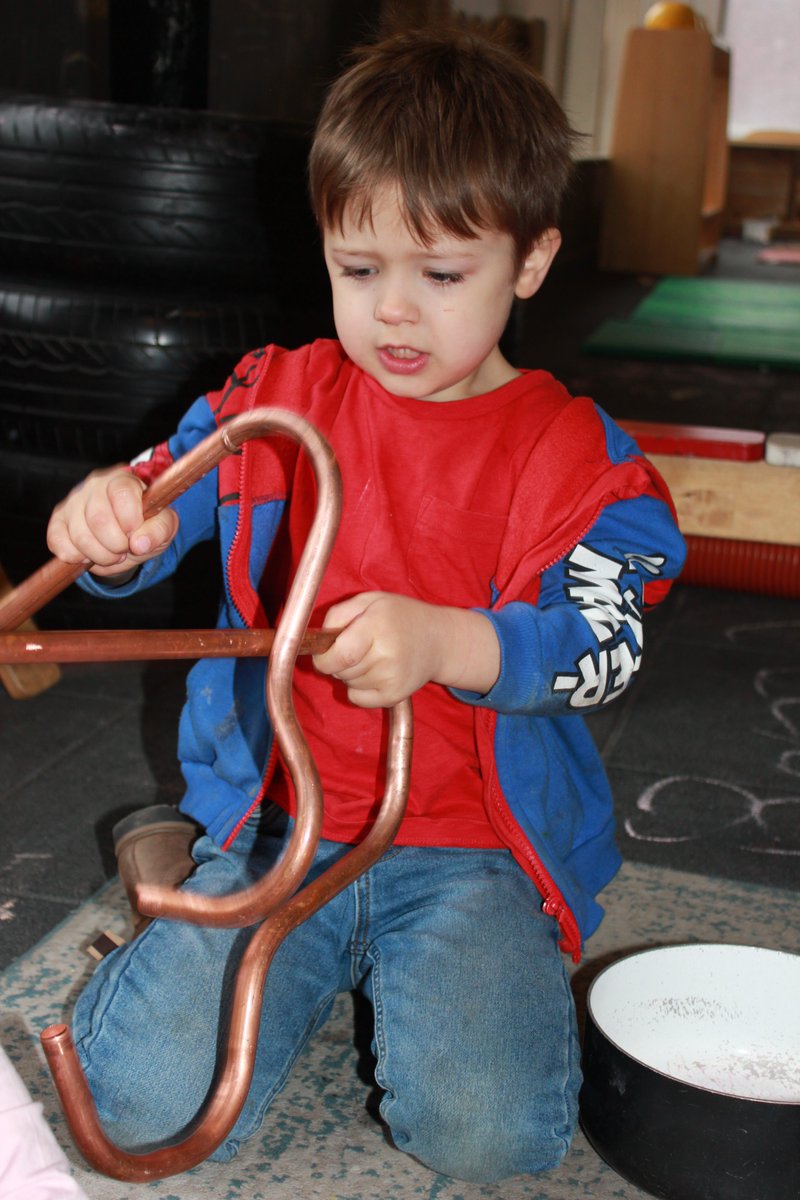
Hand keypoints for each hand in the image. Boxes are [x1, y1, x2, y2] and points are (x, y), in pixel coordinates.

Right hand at [47, 466, 178, 577]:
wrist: (129, 532)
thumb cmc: (147, 522)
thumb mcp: (163, 525)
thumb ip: (160, 529)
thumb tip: (140, 544)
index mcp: (123, 480)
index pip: (122, 492)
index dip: (130, 519)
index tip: (136, 534)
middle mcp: (94, 485)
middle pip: (99, 519)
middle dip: (116, 545)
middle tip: (125, 549)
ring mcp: (73, 501)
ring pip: (79, 535)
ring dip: (100, 555)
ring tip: (112, 554)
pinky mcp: (58, 519)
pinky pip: (58, 542)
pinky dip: (76, 557)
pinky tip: (90, 554)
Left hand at [313, 592, 499, 708]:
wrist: (438, 640)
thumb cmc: (399, 617)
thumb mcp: (369, 601)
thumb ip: (338, 614)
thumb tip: (316, 640)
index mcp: (377, 626)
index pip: (338, 655)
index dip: (323, 657)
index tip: (324, 652)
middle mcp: (387, 654)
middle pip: (339, 670)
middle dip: (338, 661)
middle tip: (357, 647)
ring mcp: (392, 678)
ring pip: (348, 683)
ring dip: (351, 673)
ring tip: (373, 656)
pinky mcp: (394, 695)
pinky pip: (357, 698)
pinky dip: (359, 688)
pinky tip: (376, 672)